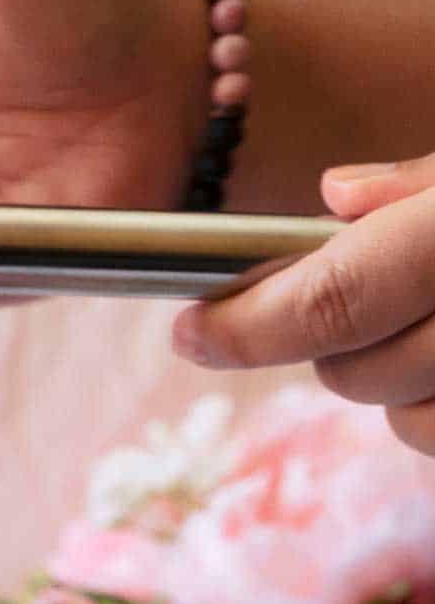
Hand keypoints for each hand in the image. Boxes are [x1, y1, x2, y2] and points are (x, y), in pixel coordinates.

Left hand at [173, 156, 434, 456]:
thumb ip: (417, 181)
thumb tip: (336, 195)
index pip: (333, 300)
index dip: (248, 327)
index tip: (192, 331)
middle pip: (355, 373)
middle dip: (325, 345)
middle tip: (336, 299)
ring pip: (407, 422)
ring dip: (389, 381)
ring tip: (419, 320)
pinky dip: (430, 406)